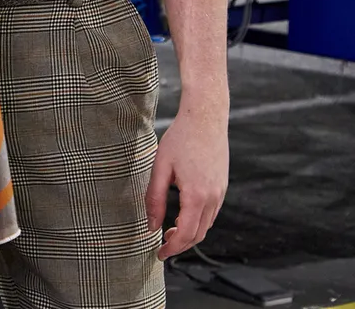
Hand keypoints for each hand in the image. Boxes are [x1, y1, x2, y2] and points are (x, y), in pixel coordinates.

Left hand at [147, 102, 227, 259]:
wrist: (205, 118)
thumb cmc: (180, 139)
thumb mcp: (160, 167)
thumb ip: (155, 198)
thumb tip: (151, 225)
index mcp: (197, 195)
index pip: (187, 234)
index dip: (172, 248)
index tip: (159, 254)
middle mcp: (213, 198)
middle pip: (199, 235)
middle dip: (180, 245)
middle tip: (161, 247)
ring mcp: (220, 193)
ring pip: (207, 225)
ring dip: (190, 235)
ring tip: (169, 233)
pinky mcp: (222, 186)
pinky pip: (211, 213)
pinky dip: (198, 222)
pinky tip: (183, 217)